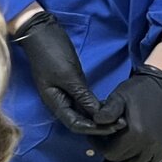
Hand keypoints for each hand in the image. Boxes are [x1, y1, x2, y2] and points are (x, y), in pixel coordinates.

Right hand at [10, 9, 120, 136]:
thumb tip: (99, 116)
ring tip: (119, 116)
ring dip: (99, 116)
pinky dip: (96, 105)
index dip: (95, 129)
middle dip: (100, 126)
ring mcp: (64, 92)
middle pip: (80, 122)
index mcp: (54, 102)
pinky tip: (108, 105)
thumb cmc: (51, 53)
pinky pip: (83, 101)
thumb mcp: (68, 75)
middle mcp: (59, 101)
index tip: (115, 126)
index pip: (75, 125)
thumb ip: (82, 96)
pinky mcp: (70, 83)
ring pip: (82, 112)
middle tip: (122, 123)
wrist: (40, 32)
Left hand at [95, 67, 161, 161]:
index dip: (100, 147)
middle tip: (108, 139)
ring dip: (126, 157)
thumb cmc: (139, 90)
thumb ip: (106, 112)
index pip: (111, 153)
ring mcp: (161, 146)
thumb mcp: (118, 97)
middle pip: (123, 160)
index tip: (97, 138)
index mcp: (136, 133)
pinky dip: (141, 160)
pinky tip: (135, 148)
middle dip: (112, 151)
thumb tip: (95, 122)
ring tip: (121, 143)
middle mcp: (150, 143)